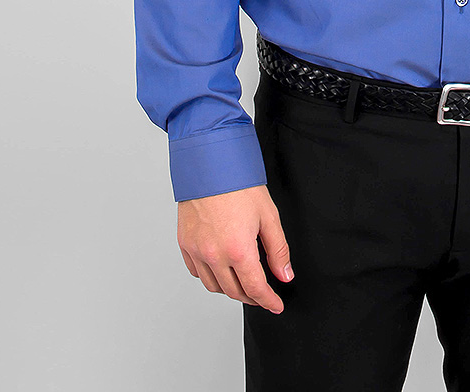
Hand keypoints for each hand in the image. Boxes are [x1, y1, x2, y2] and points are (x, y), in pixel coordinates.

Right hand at [177, 184, 293, 312]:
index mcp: (238, 249)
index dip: (268, 301)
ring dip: (231, 290)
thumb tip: (285, 275)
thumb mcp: (268, 215)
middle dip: (252, 297)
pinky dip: (210, 277)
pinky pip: (197, 272)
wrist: (210, 163)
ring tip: (243, 283)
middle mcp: (214, 255)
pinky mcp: (184, 244)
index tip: (276, 305)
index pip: (255, 288)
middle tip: (263, 295)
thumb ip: (278, 249)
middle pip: (234, 292)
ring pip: (214, 286)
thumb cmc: (239, 184)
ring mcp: (196, 251)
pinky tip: (221, 270)